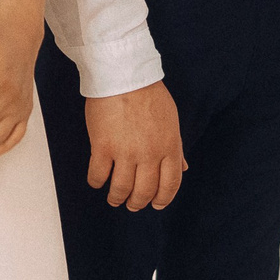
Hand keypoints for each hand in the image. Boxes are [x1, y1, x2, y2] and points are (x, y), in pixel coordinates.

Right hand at [84, 81, 184, 210]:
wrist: (123, 74)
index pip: (170, 184)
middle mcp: (149, 154)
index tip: (155, 205)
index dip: (163, 199)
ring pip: (121, 189)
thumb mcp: (171, 120)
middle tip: (131, 204)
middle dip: (137, 203)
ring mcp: (126, 152)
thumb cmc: (148, 93)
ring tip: (113, 199)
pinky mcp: (103, 146)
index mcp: (169, 146)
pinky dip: (96, 182)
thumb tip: (182, 167)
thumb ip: (175, 147)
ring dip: (116, 198)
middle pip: (145, 191)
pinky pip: (98, 175)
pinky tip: (96, 181)